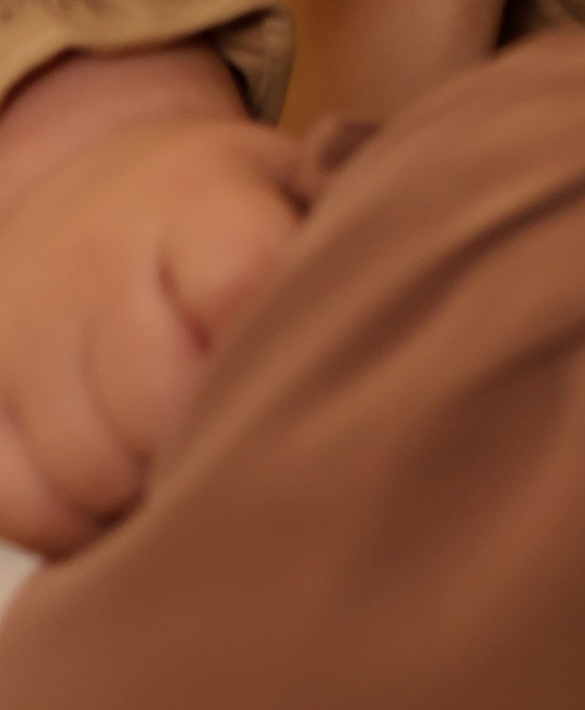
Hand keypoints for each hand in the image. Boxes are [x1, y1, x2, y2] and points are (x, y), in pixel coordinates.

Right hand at [0, 110, 310, 554]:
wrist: (91, 185)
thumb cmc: (230, 215)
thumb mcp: (292, 188)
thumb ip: (345, 242)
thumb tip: (420, 324)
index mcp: (199, 197)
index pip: (236, 281)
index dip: (272, 356)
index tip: (307, 390)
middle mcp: (97, 259)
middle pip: (158, 402)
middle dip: (214, 446)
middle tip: (256, 444)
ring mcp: (25, 331)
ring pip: (89, 468)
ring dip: (148, 496)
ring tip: (191, 462)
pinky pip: (19, 502)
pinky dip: (70, 524)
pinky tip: (119, 492)